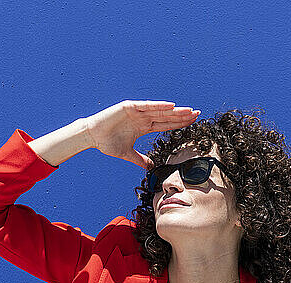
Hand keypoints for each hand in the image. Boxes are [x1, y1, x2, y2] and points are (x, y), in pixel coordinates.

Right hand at [84, 100, 200, 168]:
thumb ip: (140, 160)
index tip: (193, 123)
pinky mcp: (129, 107)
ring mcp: (137, 111)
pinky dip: (158, 105)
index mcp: (144, 127)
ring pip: (159, 110)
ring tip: (189, 110)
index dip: (179, 123)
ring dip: (174, 110)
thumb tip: (150, 168)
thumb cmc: (107, 143)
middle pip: (166, 116)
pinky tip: (171, 105)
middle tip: (198, 114)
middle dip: (182, 116)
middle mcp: (142, 117)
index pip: (166, 124)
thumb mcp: (128, 154)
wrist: (92, 136)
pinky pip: (146, 106)